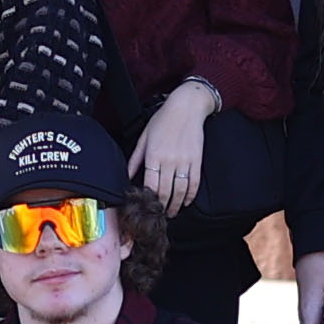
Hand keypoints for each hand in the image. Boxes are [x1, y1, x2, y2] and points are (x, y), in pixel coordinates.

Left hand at [131, 83, 213, 211]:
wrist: (186, 107)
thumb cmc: (163, 120)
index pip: (149, 184)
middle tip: (159, 215)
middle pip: (165, 191)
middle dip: (161, 206)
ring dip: (176, 205)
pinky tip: (186, 202)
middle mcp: (169, 160)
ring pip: (180, 191)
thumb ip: (135, 158)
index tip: (146, 208)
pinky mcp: (196, 160)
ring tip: (172, 212)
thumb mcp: (144, 137)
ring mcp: (184, 161)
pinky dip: (190, 195)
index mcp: (153, 155)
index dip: (148, 199)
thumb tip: (127, 174)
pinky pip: (194, 183)